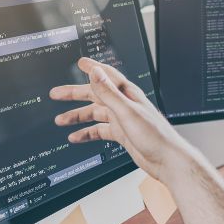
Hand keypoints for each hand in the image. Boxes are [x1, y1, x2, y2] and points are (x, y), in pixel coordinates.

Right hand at [49, 58, 197, 182]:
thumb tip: (95, 73)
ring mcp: (123, 120)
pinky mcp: (122, 134)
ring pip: (95, 114)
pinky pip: (100, 131)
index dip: (93, 68)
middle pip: (95, 95)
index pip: (107, 75)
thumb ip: (109, 92)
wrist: (166, 160)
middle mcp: (124, 104)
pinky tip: (76, 137)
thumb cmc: (154, 135)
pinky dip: (87, 133)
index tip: (80, 63)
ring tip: (61, 120)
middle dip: (75, 94)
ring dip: (78, 116)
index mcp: (127, 94)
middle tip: (57, 94)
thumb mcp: (126, 111)